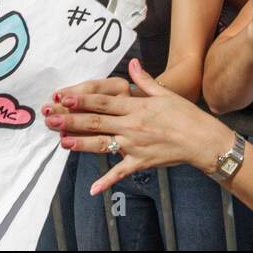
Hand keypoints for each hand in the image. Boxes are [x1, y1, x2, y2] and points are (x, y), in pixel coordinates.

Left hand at [46, 59, 233, 195]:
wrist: (201, 139)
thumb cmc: (185, 114)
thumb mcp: (165, 93)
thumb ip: (144, 80)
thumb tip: (132, 63)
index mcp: (136, 107)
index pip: (103, 102)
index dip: (82, 99)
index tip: (63, 97)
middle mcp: (132, 125)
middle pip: (96, 122)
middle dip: (71, 120)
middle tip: (50, 118)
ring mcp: (135, 145)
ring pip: (102, 144)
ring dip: (80, 143)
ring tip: (61, 142)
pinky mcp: (140, 162)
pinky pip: (121, 172)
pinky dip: (107, 181)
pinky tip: (93, 189)